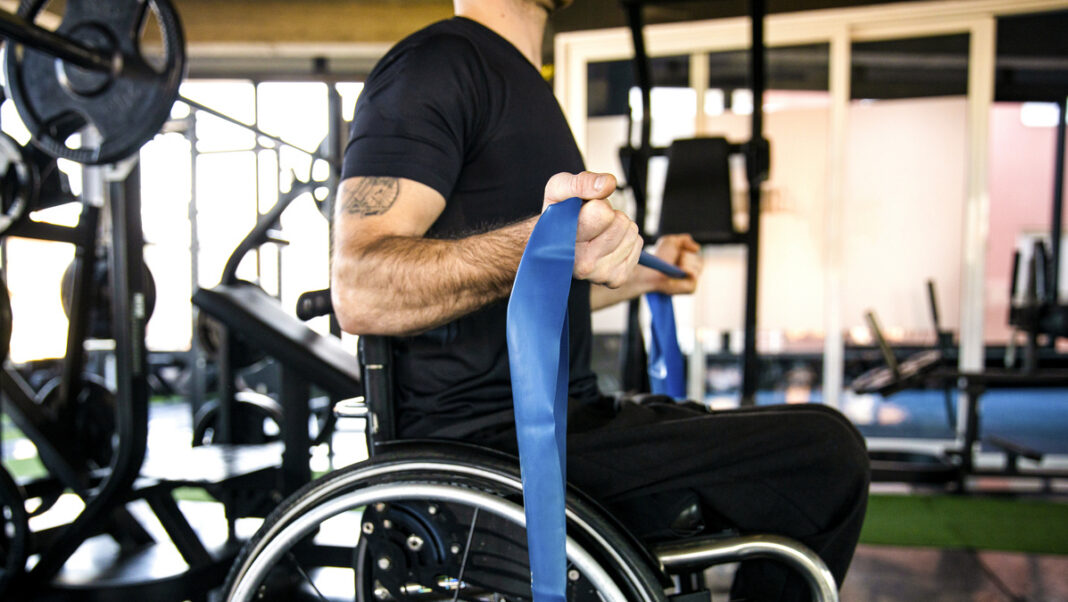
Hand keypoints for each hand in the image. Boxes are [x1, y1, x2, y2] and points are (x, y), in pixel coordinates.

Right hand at [542, 171, 641, 287]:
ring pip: (631, 232)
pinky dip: (626, 238)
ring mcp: (600, 275)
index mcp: (565, 244)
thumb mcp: (560, 188)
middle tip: (591, 221)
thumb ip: (582, 182)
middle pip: (620, 222)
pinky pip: (637, 244)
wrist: (555, 244)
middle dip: (610, 214)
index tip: (581, 210)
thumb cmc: (558, 214)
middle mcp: (581, 266)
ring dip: (619, 226)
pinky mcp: (616, 279)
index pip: (602, 213)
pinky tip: (608, 243)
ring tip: (598, 232)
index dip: (596, 203)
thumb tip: (608, 184)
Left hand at [643, 234, 700, 294]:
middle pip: (700, 259)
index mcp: (688, 260)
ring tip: (675, 267)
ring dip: (686, 262)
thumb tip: (697, 248)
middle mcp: (691, 270)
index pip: (697, 251)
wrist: (650, 271)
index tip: (677, 251)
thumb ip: (685, 239)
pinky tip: (680, 270)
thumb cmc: (658, 258)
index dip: (687, 248)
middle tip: (675, 260)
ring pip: (699, 266)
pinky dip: (688, 270)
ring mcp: (691, 280)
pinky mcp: (691, 288)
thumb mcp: (670, 241)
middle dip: (686, 256)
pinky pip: (696, 275)